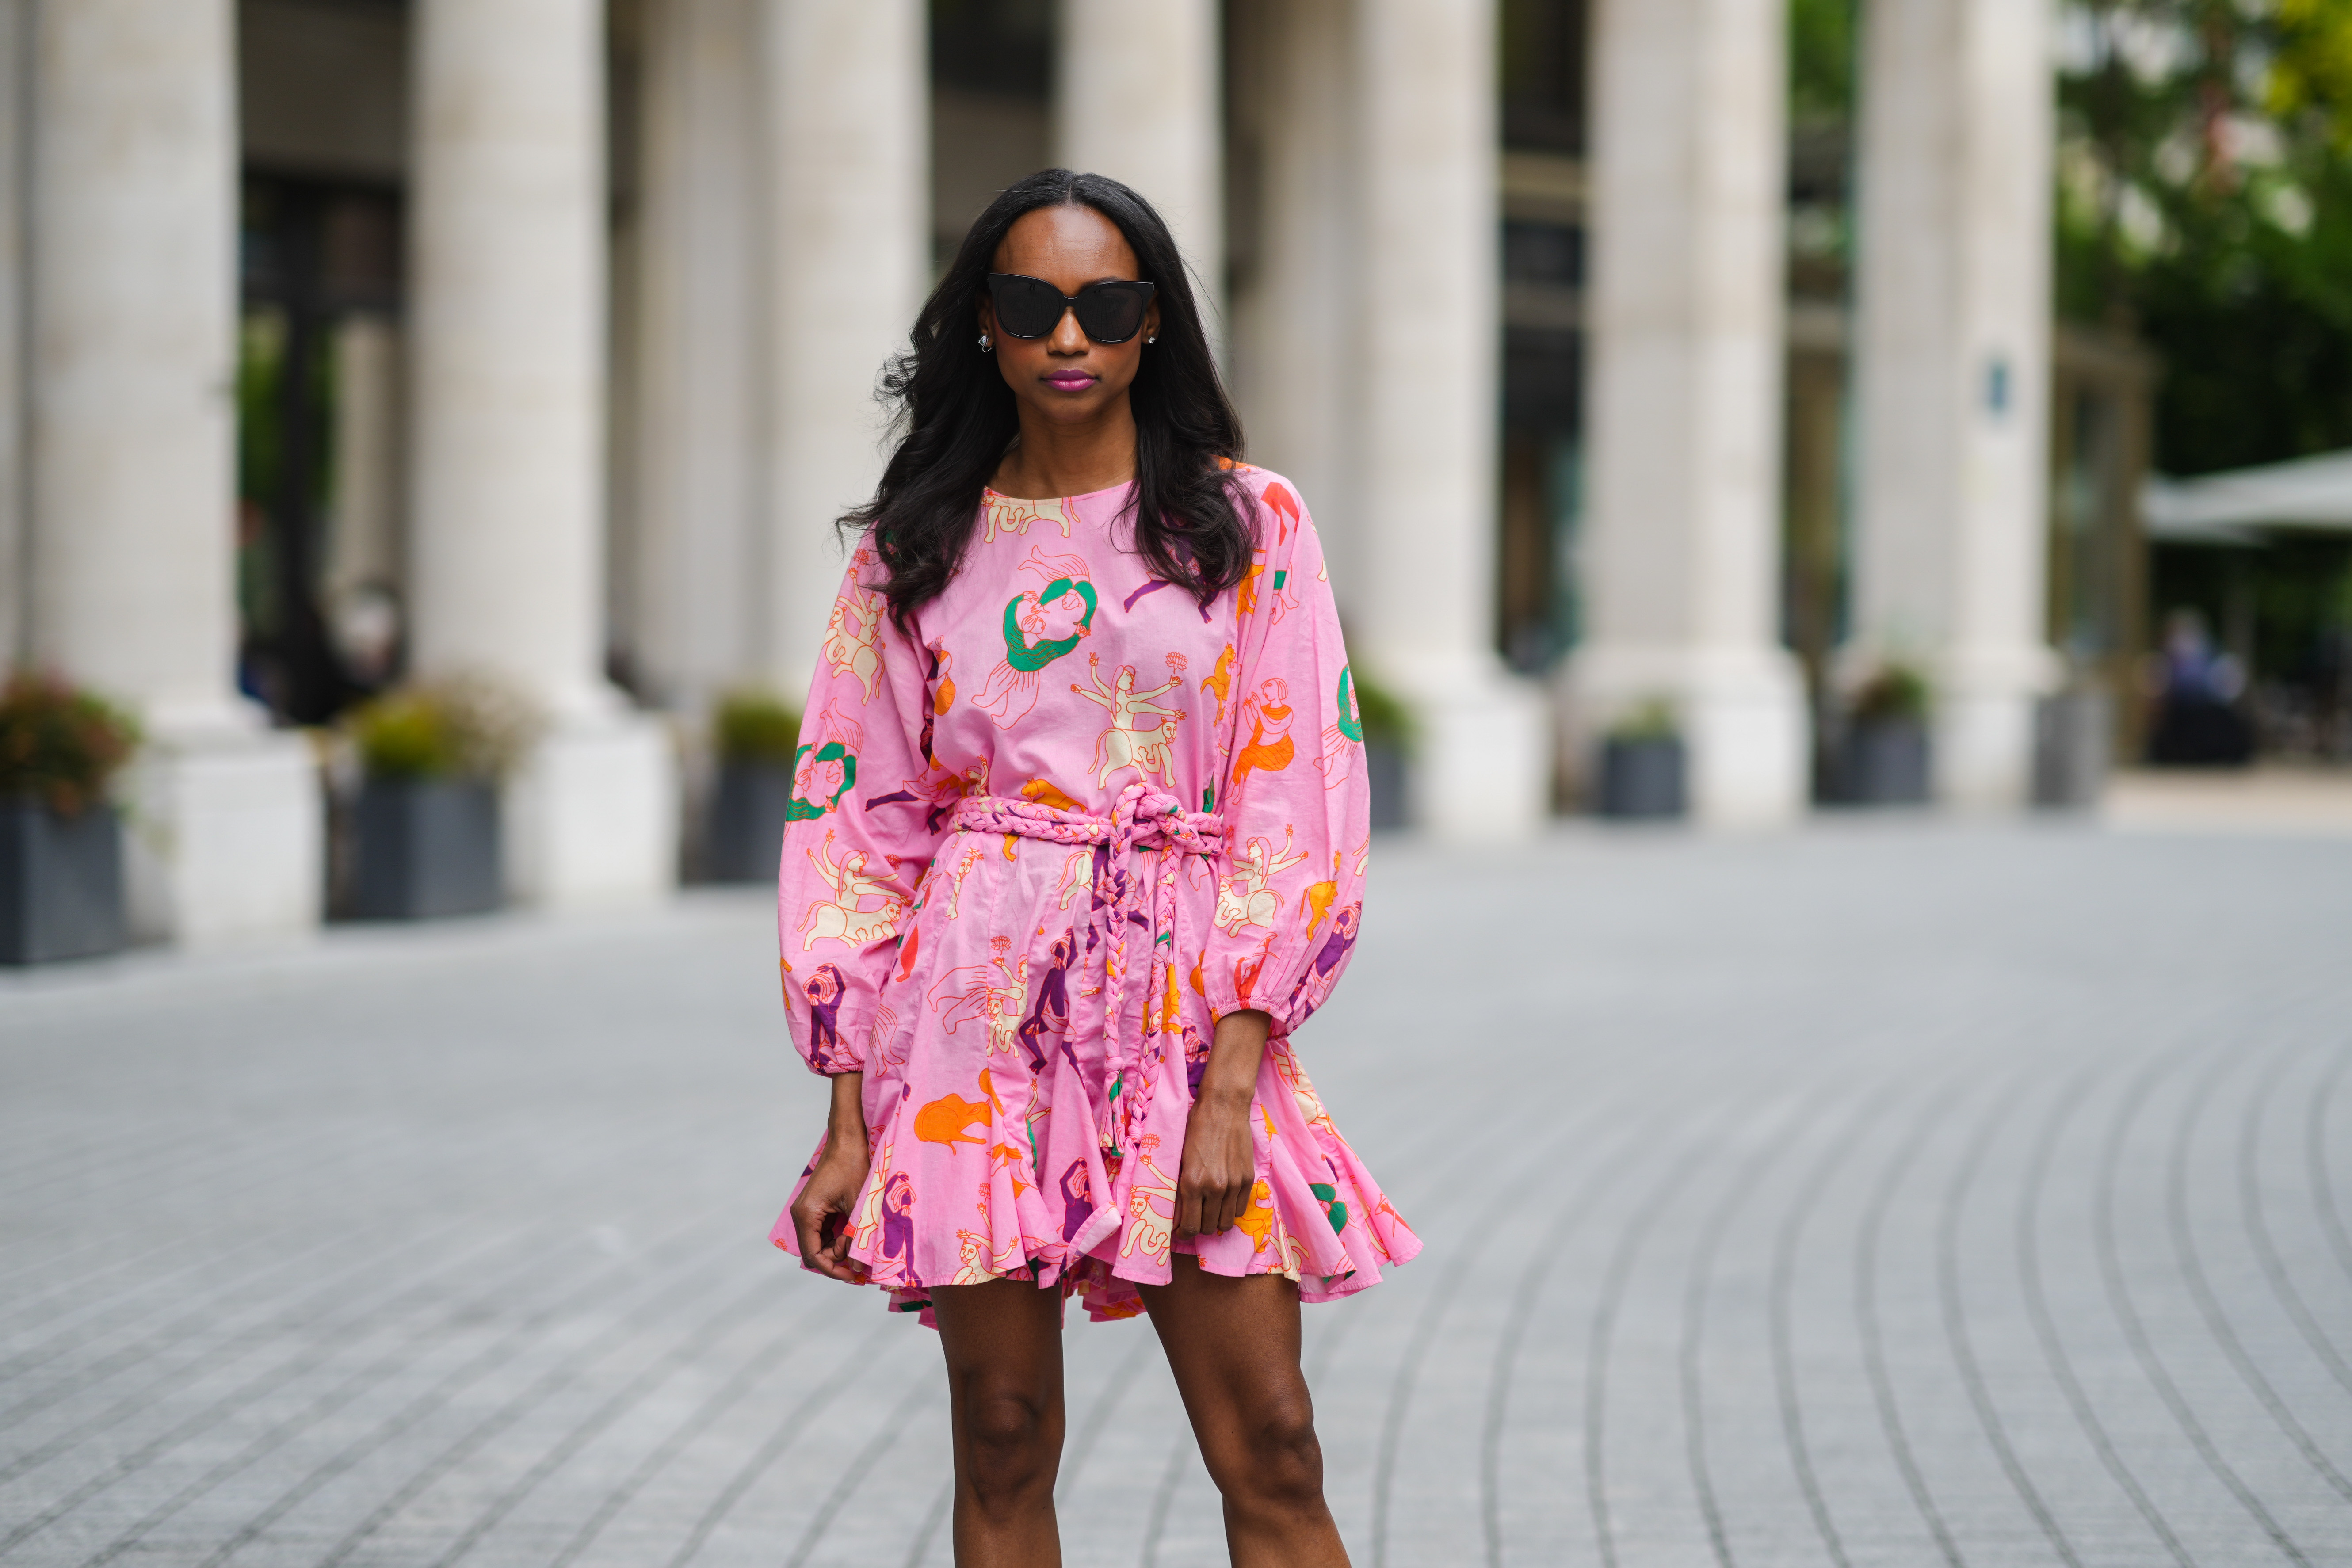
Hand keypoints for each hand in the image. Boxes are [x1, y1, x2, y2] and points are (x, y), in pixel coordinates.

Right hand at [790, 1072, 871, 1281]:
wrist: (848, 1139)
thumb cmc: (854, 1168)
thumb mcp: (857, 1206)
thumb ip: (854, 1237)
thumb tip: (857, 1268)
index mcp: (807, 1215)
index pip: (814, 1255)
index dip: (833, 1270)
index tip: (853, 1277)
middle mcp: (802, 1215)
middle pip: (815, 1252)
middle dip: (837, 1263)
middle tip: (861, 1269)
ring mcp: (808, 1211)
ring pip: (821, 1243)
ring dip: (840, 1251)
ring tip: (862, 1254)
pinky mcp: (817, 1207)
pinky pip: (825, 1231)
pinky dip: (839, 1239)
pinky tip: (857, 1239)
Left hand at [1176, 1010, 1270, 1236]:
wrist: (1223, 1106)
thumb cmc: (1195, 1127)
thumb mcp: (1178, 1157)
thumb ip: (1177, 1186)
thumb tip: (1175, 1213)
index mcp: (1191, 1183)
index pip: (1189, 1227)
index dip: (1183, 1233)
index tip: (1181, 1228)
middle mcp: (1213, 1188)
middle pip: (1208, 1229)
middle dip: (1199, 1226)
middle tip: (1194, 1216)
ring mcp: (1234, 1185)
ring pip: (1226, 1223)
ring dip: (1216, 1220)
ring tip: (1210, 1209)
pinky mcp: (1248, 1179)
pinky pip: (1240, 1209)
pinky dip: (1231, 1210)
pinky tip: (1223, 1200)